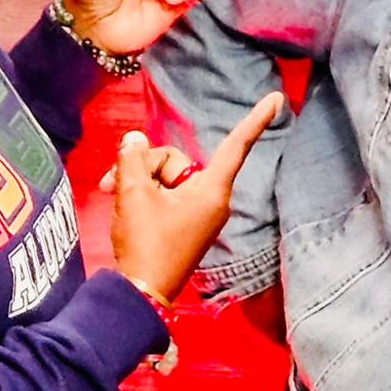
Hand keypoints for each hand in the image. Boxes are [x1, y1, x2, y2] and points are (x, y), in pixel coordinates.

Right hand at [107, 97, 281, 305]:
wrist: (139, 292)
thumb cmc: (145, 243)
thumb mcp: (132, 194)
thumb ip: (133, 159)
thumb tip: (134, 140)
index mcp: (212, 191)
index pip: (236, 146)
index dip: (255, 120)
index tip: (278, 99)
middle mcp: (211, 199)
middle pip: (176, 161)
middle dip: (144, 166)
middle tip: (115, 184)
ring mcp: (197, 212)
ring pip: (164, 177)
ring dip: (136, 181)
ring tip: (113, 193)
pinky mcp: (182, 222)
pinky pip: (163, 194)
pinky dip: (142, 194)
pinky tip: (120, 201)